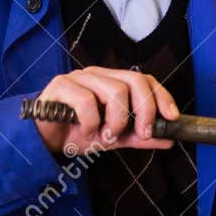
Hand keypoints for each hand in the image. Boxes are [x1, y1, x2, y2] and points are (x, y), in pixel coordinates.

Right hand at [32, 66, 179, 156]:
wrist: (42, 140)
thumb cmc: (77, 133)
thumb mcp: (114, 138)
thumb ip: (139, 137)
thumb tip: (169, 140)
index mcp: (112, 81)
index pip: (144, 79)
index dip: (161, 96)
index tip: (172, 117)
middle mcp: (98, 75)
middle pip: (133, 80)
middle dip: (145, 109)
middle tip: (143, 133)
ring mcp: (79, 77)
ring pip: (113, 90)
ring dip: (116, 121)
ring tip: (106, 137)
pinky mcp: (60, 86)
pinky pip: (85, 101)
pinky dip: (91, 123)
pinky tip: (86, 133)